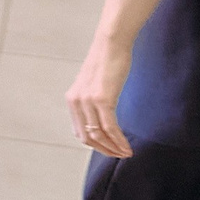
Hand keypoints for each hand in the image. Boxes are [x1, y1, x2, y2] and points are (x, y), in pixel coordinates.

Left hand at [66, 38, 133, 155]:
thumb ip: (93, 101)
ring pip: (98, 135)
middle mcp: (75, 101)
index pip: (79, 131)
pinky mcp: (101, 99)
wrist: (111, 44)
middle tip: (119, 154)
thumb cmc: (107, 62)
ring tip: (126, 153)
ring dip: (113, 148)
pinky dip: (119, 141)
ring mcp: (87, 101)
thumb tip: (102, 118)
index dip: (95, 145)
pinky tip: (128, 147)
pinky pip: (110, 128)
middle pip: (87, 137)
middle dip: (104, 150)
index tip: (109, 149)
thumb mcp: (94, 85)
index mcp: (72, 99)